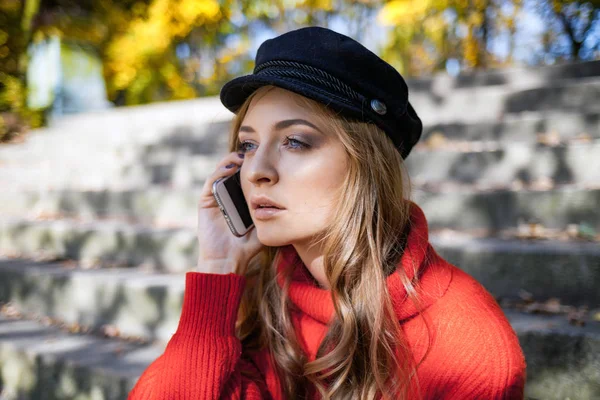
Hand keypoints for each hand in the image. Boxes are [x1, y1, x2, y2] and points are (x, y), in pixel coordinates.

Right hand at [196, 152, 262, 273]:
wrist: (228, 260)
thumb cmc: (247, 246)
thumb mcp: (264, 225)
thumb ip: (273, 213)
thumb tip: (291, 202)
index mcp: (239, 201)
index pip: (244, 178)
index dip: (251, 167)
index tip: (263, 158)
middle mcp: (226, 197)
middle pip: (232, 172)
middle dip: (240, 160)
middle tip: (252, 152)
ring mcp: (215, 199)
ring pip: (220, 173)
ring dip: (229, 162)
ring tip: (241, 156)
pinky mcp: (205, 203)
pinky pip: (210, 183)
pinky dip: (219, 173)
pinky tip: (230, 168)